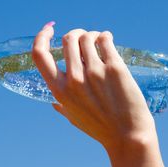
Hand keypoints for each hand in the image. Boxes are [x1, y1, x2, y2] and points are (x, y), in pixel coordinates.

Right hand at [32, 22, 156, 151]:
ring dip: (92, 34)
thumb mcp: (73, 118)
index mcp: (59, 89)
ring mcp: (94, 72)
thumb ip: (61, 106)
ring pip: (87, 36)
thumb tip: (54, 103)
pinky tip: (108, 39)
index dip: (41, 37)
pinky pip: (105, 40)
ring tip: (99, 39)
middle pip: (68, 39)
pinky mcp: (114, 68)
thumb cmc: (100, 129)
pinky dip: (105, 36)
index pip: (39, 54)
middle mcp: (74, 78)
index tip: (49, 29)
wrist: (128, 137)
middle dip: (76, 33)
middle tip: (84, 37)